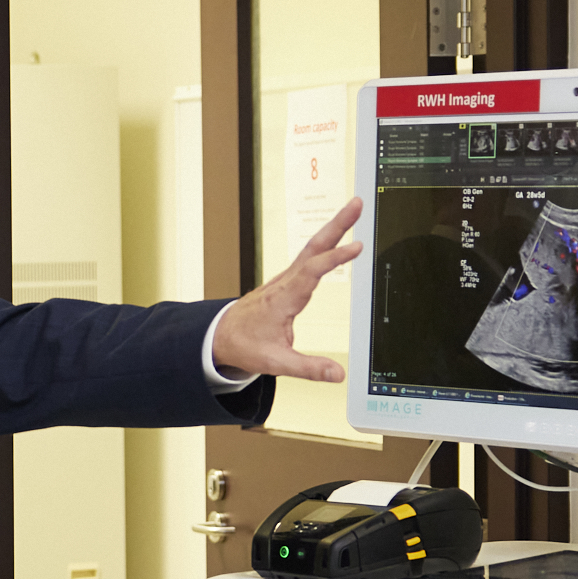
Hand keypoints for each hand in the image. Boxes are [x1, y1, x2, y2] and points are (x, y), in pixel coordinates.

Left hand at [211, 198, 362, 383]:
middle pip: (313, 247)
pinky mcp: (287, 280)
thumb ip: (308, 368)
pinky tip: (337, 237)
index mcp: (283, 299)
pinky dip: (326, 243)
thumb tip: (338, 374)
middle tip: (356, 204)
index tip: (356, 247)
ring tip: (354, 210)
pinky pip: (309, 256)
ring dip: (333, 228)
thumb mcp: (275, 362)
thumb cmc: (244, 345)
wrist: (220, 336)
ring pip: (311, 248)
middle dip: (336, 225)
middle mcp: (284, 282)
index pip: (312, 272)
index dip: (334, 259)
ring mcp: (285, 278)